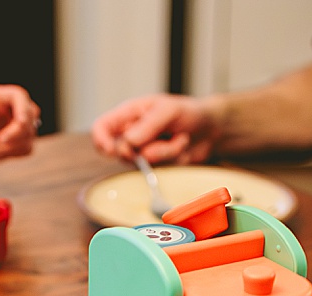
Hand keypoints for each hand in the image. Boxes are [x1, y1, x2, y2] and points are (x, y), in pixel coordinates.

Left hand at [0, 85, 39, 164]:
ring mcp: (14, 126)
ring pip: (30, 132)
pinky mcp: (16, 142)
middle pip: (31, 113)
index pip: (19, 95)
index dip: (24, 107)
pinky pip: (28, 147)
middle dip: (19, 130)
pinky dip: (16, 152)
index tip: (21, 122)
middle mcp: (9, 109)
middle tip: (0, 140)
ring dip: (15, 144)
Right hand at [90, 94, 217, 164]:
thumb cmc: (187, 112)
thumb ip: (148, 126)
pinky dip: (172, 157)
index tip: (112, 150)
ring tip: (179, 137)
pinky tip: (181, 144)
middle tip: (161, 138)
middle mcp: (131, 134)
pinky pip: (157, 168)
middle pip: (119, 151)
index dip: (101, 140)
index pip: (101, 127)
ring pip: (141, 162)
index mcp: (129, 114)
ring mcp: (142, 151)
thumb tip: (128, 142)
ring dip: (164, 151)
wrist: (210, 129)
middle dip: (142, 149)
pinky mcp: (154, 164)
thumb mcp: (168, 111)